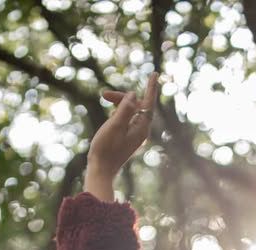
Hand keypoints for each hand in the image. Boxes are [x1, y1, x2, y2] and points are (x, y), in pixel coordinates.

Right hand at [84, 72, 158, 196]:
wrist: (101, 170)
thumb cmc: (106, 148)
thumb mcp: (114, 125)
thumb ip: (125, 109)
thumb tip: (134, 95)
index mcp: (141, 128)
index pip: (148, 103)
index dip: (151, 88)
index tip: (154, 74)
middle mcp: (141, 131)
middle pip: (137, 105)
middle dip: (122, 97)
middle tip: (104, 95)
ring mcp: (135, 134)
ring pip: (131, 111)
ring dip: (119, 103)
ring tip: (104, 98)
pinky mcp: (128, 137)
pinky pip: (127, 118)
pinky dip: (119, 111)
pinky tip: (110, 111)